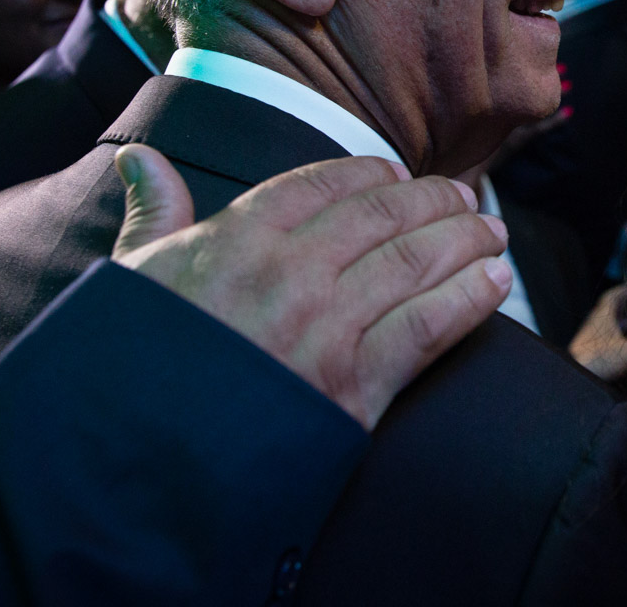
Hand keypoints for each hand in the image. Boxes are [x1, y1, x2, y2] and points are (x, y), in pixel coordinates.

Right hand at [111, 144, 512, 429]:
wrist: (140, 466)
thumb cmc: (131, 370)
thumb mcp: (132, 280)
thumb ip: (153, 215)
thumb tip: (141, 159)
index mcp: (237, 239)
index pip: (323, 184)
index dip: (371, 174)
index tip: (399, 174)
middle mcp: (290, 272)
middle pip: (382, 216)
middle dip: (433, 201)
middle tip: (463, 196)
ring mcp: (326, 329)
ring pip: (415, 263)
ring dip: (464, 240)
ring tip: (491, 230)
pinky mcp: (354, 388)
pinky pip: (428, 328)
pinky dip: (469, 299)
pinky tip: (494, 282)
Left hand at [570, 285, 626, 381]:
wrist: (578, 375)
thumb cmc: (601, 357)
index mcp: (603, 316)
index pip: (611, 297)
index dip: (622, 292)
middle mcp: (594, 323)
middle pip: (608, 310)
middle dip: (623, 307)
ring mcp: (590, 336)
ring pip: (606, 324)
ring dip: (619, 323)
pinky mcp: (588, 350)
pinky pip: (603, 338)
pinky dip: (614, 337)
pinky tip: (623, 346)